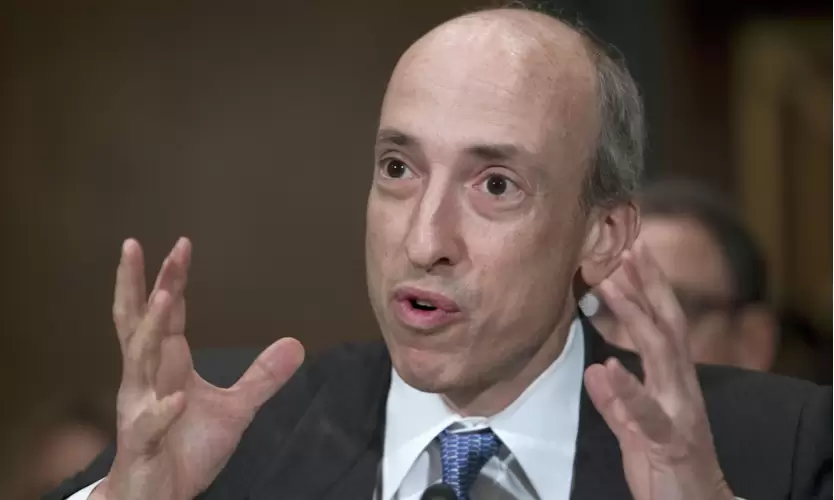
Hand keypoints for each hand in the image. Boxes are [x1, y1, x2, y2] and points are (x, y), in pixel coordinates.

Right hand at [92, 238, 304, 499]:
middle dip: (141, 285)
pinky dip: (163, 411)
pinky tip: (180, 398)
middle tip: (139, 245)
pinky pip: (150, 424)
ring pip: (138, 363)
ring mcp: (139, 409)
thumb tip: (296, 344)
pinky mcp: (142, 444)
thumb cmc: (184, 448)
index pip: (166, 314)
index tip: (181, 246)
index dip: (170, 280)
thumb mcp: (234, 409)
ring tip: (165, 297)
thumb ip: (261, 377)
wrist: (157, 495)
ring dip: (151, 330)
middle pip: (138, 324)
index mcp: (165, 366)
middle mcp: (145, 380)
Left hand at [584, 241, 734, 499]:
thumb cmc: (667, 465)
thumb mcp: (636, 426)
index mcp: (673, 380)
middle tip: (625, 244)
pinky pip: (648, 414)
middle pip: (667, 323)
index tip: (629, 249)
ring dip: (634, 313)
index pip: (662, 323)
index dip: (647, 286)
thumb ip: (617, 399)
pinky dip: (628, 390)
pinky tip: (608, 368)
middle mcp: (681, 387)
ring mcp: (679, 411)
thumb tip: (597, 368)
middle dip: (647, 282)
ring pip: (661, 352)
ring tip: (610, 281)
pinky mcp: (669, 442)